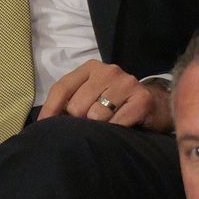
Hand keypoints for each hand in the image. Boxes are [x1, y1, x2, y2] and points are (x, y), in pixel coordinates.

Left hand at [39, 60, 172, 131]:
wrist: (155, 105)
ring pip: (96, 115)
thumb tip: (43, 123)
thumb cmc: (116, 103)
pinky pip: (117, 123)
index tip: (43, 128)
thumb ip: (69, 102)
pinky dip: (115, 131)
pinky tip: (120, 128)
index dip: (50, 109)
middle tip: (90, 126)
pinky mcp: (142, 99)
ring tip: (107, 126)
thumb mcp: (91, 97)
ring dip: (99, 127)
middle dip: (79, 121)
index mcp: (91, 68)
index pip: (62, 87)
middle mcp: (108, 71)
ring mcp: (126, 83)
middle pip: (77, 105)